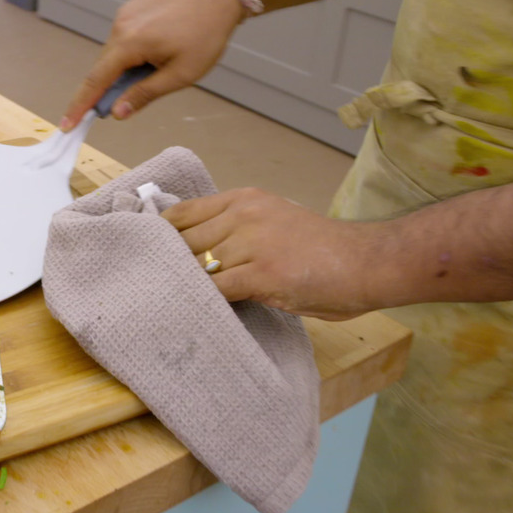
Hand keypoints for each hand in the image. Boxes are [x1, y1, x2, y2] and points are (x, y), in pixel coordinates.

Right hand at [59, 0, 246, 130]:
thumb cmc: (206, 33)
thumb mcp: (181, 74)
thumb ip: (145, 94)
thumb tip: (117, 112)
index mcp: (130, 43)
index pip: (96, 81)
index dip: (80, 105)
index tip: (67, 125)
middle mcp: (120, 26)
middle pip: (103, 68)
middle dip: (108, 90)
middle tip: (125, 105)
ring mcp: (125, 14)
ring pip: (114, 54)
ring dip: (125, 70)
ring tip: (158, 70)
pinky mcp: (132, 8)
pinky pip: (123, 39)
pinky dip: (131, 54)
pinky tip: (156, 54)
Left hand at [161, 188, 379, 320]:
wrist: (368, 261)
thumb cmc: (323, 250)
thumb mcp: (273, 222)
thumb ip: (236, 230)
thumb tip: (195, 252)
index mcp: (242, 199)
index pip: (181, 214)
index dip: (158, 237)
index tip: (145, 255)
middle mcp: (242, 214)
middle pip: (180, 241)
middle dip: (165, 265)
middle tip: (150, 287)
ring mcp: (250, 242)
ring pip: (193, 265)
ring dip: (181, 286)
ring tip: (167, 304)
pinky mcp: (260, 272)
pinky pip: (215, 288)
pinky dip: (201, 302)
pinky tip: (195, 313)